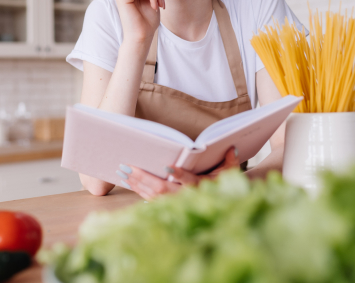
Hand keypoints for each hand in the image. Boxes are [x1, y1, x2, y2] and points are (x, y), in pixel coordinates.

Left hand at [119, 147, 239, 199]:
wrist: (215, 205)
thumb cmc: (219, 184)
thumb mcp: (228, 173)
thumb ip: (230, 161)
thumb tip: (232, 148)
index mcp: (200, 187)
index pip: (189, 181)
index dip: (179, 175)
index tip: (168, 167)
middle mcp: (185, 197)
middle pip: (162, 188)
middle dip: (144, 178)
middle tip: (128, 167)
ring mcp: (174, 203)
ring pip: (152, 195)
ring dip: (136, 183)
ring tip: (122, 171)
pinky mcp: (166, 206)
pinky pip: (149, 199)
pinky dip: (137, 189)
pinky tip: (127, 181)